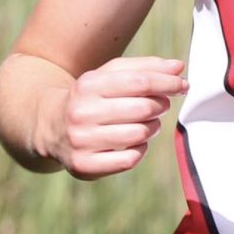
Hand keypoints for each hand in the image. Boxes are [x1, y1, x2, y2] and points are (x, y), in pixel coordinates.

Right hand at [48, 56, 186, 179]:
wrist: (50, 125)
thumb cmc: (92, 96)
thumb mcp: (110, 74)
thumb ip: (146, 67)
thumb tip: (179, 67)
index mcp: (89, 84)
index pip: (141, 82)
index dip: (168, 83)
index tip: (183, 84)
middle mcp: (81, 113)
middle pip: (143, 108)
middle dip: (161, 105)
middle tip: (162, 104)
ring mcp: (81, 141)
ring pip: (139, 134)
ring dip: (153, 127)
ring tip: (148, 122)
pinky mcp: (84, 166)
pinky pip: (129, 159)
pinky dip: (140, 149)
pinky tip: (134, 141)